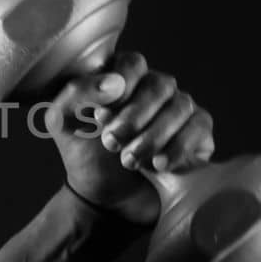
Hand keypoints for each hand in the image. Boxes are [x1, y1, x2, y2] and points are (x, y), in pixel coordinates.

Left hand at [47, 51, 215, 225]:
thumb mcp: (62, 121)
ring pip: (180, 107)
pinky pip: (198, 128)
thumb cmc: (84, 154)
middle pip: (159, 85)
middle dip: (133, 117)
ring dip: (152, 137)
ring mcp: (178, 109)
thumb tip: (114, 83)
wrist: (105, 198)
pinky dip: (178, 147)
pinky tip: (158, 165)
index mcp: (122, 78)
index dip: (121, 84)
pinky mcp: (197, 133)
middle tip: (111, 143)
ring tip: (128, 161)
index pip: (133, 63)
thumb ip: (77, 93)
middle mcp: (154, 88)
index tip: (101, 114)